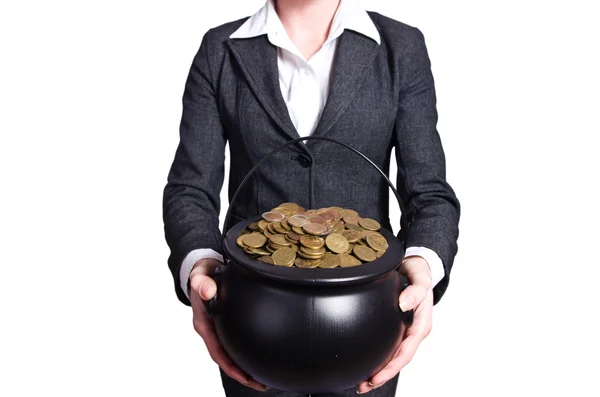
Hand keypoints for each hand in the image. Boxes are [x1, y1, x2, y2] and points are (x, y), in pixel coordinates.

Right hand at [190, 258, 267, 391]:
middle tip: (262, 384)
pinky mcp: (224, 324)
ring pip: (230, 353)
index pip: (217, 351)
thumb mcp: (200, 275)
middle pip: (225, 358)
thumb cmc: (201, 272)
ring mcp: (217, 328)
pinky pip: (234, 343)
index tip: (246, 377)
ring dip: (244, 367)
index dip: (231, 366)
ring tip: (263, 378)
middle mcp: (210, 329)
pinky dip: (245, 353)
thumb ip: (202, 282)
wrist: (200, 267)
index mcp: (203, 323)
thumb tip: (207, 291)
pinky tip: (259, 356)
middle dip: (241, 373)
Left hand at [357, 256, 433, 393]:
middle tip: (362, 386)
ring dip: (378, 370)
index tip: (375, 377)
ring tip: (361, 383)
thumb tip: (404, 304)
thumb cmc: (420, 273)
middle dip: (382, 375)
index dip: (391, 367)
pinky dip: (377, 357)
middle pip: (397, 360)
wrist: (418, 265)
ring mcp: (404, 330)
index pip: (405, 352)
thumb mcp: (421, 278)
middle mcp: (413, 331)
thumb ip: (415, 291)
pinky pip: (388, 346)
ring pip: (392, 356)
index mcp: (421, 325)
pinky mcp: (396, 326)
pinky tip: (364, 362)